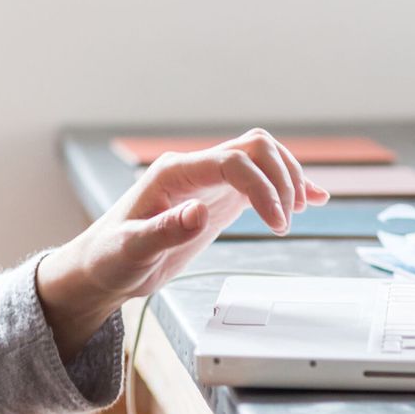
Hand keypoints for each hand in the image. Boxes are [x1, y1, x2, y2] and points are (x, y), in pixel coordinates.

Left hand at [35, 129, 328, 360]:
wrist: (102, 266)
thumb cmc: (110, 257)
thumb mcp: (131, 251)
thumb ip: (164, 231)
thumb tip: (199, 211)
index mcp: (173, 173)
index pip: (232, 160)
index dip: (263, 187)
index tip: (279, 224)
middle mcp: (194, 169)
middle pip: (253, 147)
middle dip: (281, 176)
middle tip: (289, 218)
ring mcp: (207, 181)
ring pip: (260, 157)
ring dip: (287, 177)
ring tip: (300, 211)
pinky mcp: (216, 199)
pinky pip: (257, 181)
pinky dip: (285, 187)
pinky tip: (312, 198)